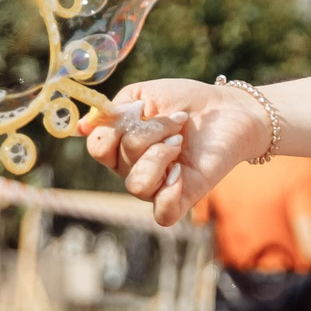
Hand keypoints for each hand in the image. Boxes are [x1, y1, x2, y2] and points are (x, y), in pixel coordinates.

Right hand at [83, 79, 273, 226]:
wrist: (230, 109)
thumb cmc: (187, 101)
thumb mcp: (144, 96)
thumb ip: (113, 111)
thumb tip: (81, 127)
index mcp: (121, 146)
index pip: (97, 147)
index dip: (113, 127)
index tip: (143, 109)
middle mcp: (134, 168)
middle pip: (118, 159)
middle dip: (147, 132)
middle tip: (177, 121)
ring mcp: (158, 185)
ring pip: (136, 185)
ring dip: (159, 156)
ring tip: (180, 142)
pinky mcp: (184, 197)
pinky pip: (162, 214)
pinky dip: (168, 193)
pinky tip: (181, 171)